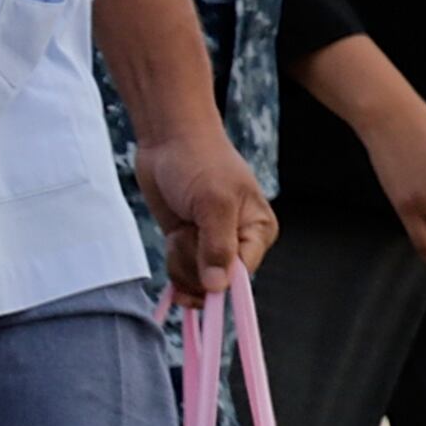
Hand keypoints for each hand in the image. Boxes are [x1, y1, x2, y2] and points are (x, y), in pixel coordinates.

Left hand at [134, 120, 275, 302]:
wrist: (167, 139)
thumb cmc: (198, 160)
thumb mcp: (213, 202)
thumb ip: (217, 247)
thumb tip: (218, 286)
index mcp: (258, 230)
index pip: (244, 275)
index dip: (222, 279)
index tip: (204, 276)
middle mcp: (238, 242)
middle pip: (217, 283)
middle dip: (195, 263)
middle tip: (190, 231)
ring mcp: (210, 245)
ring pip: (195, 281)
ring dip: (181, 258)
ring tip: (182, 226)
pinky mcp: (188, 245)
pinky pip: (181, 273)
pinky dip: (172, 263)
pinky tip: (173, 240)